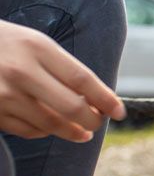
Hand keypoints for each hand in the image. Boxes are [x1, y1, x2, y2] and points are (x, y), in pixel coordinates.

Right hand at [0, 19, 124, 140]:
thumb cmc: (3, 44)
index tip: (119, 112)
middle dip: (92, 120)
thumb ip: (62, 68)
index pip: (82, 80)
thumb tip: (97, 98)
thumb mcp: (33, 43)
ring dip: (72, 131)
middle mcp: (20, 71)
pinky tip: (51, 128)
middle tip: (99, 123)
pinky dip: (44, 132)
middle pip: (71, 107)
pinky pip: (28, 130)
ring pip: (50, 124)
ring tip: (82, 132)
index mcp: (36, 48)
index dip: (106, 99)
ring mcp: (2, 94)